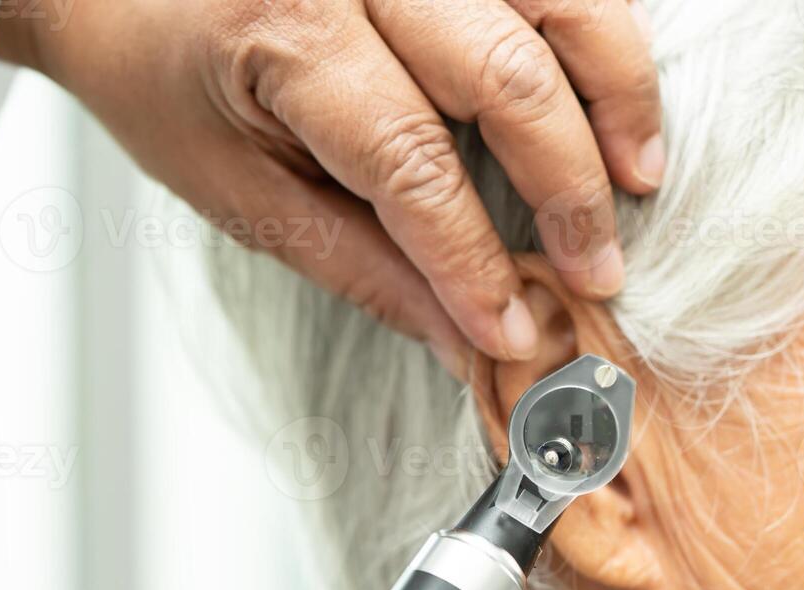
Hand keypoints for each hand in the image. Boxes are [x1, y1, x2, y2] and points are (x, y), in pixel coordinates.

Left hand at [0, 0, 662, 375]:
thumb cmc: (167, 75)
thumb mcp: (244, 192)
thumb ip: (365, 267)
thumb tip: (467, 342)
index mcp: (285, 35)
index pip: (412, 165)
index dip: (476, 259)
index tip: (515, 331)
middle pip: (507, 77)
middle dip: (570, 188)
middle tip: (601, 268)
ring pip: (560, 2)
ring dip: (616, 95)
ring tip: (637, 178)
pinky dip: (601, 35)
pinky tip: (611, 99)